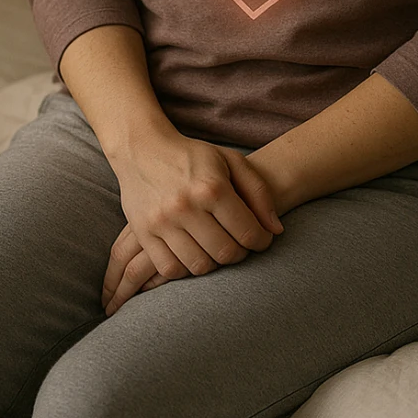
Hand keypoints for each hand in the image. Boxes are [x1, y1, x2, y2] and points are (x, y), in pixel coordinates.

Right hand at [102, 135, 283, 315]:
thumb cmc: (192, 156)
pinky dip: (186, 268)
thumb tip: (276, 230)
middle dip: (240, 254)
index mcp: (212, 187)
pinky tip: (193, 252)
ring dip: (214, 263)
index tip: (261, 238)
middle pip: (225, 253)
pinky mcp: (144, 233)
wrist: (141, 148)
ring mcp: (162, 222)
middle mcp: (186, 206)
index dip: (261, 241)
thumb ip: (259, 192)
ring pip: (199, 266)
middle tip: (240, 244)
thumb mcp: (230, 161)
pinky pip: (170, 268)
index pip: (248, 233)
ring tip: (217, 248)